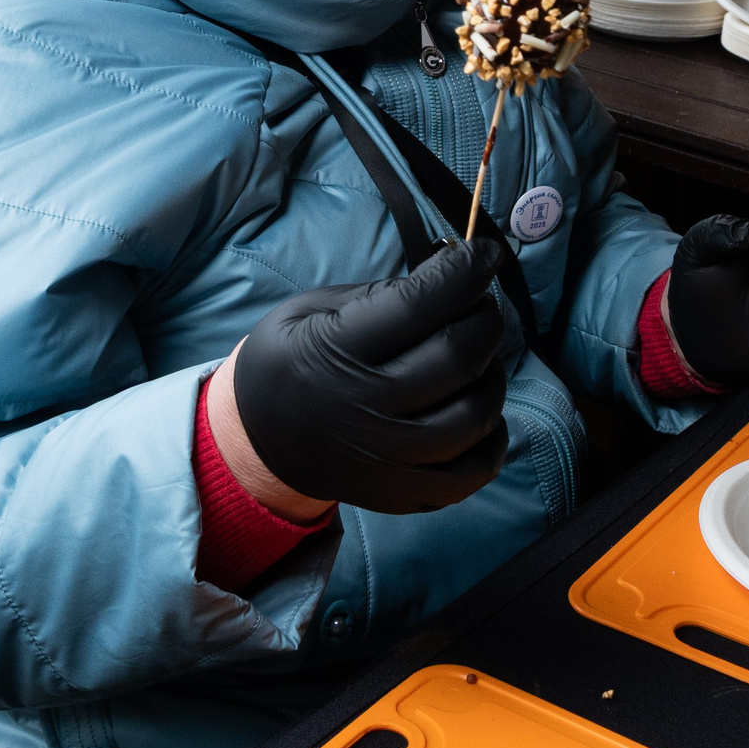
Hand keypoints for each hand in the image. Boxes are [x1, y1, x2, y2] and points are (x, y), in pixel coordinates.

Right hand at [227, 240, 509, 514]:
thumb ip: (380, 295)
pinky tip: (476, 406)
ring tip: (475, 356)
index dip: (466, 270)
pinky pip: (475, 470)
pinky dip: (492, 434)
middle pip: (459, 356)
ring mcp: (388, 459)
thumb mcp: (310, 310)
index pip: (421, 304)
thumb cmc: (290, 362)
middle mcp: (366, 409)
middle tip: (478, 305)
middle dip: (484, 318)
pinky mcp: (404, 493)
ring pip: (476, 414)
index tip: (485, 253)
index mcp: (335, 351)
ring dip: (492, 373)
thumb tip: (452, 276)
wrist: (256, 441)